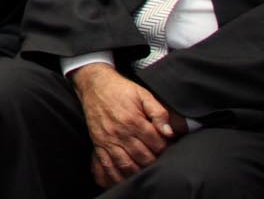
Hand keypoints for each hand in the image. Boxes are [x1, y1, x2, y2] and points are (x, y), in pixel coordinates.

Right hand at [72, 63, 180, 186]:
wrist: (94, 84)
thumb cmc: (121, 90)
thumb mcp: (143, 95)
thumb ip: (159, 113)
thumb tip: (169, 132)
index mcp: (134, 120)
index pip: (156, 144)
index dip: (166, 148)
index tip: (169, 149)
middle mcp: (120, 132)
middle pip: (143, 157)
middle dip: (155, 162)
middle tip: (160, 162)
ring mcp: (108, 139)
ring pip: (126, 165)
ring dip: (138, 172)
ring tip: (147, 172)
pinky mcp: (98, 143)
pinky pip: (107, 164)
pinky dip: (116, 176)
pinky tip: (125, 179)